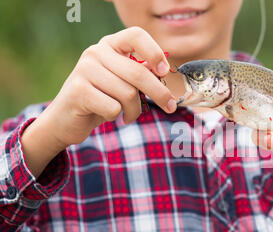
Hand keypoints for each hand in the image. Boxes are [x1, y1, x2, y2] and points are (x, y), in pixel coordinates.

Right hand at [41, 26, 174, 147]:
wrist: (66, 119)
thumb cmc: (102, 99)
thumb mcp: (123, 83)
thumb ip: (140, 74)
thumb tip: (163, 72)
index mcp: (109, 45)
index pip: (136, 35)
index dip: (154, 52)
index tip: (164, 71)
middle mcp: (95, 52)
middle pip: (138, 72)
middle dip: (159, 93)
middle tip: (170, 106)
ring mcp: (85, 70)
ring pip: (128, 93)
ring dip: (134, 111)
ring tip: (127, 115)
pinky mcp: (78, 91)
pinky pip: (114, 107)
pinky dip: (116, 116)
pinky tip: (107, 115)